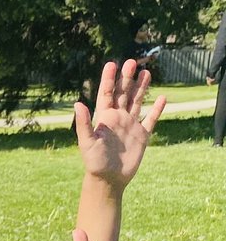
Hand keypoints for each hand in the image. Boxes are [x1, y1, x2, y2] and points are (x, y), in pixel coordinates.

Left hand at [74, 60, 164, 191]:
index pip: (106, 94)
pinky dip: (157, 109)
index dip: (108, 79)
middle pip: (123, 94)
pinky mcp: (142, 135)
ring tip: (146, 72)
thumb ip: (83, 123)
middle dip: (127, 78)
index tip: (112, 64)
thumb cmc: (94, 162)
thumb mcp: (87, 141)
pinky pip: (151, 119)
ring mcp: (131, 126)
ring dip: (141, 88)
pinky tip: (162, 98)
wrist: (108, 179)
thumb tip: (77, 103)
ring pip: (138, 102)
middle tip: (132, 62)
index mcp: (104, 118)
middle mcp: (118, 119)